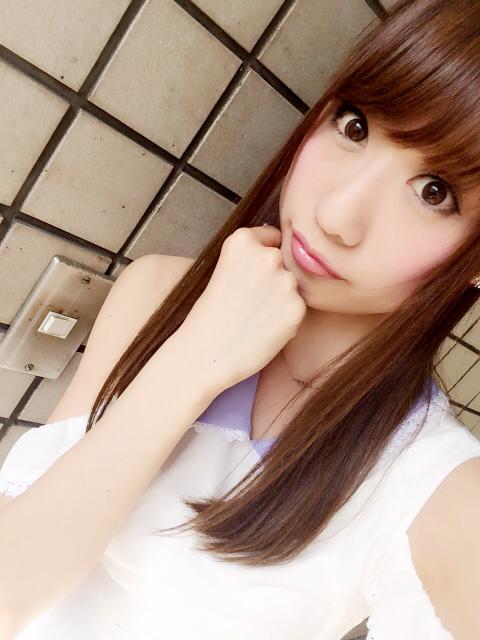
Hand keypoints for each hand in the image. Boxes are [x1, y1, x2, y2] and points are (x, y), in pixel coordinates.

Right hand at [180, 225, 306, 392]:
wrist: (206, 353)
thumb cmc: (210, 315)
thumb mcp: (223, 270)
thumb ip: (251, 258)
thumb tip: (280, 249)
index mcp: (242, 241)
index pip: (271, 237)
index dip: (260, 259)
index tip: (247, 277)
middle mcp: (267, 255)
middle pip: (283, 261)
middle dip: (273, 278)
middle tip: (249, 302)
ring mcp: (285, 281)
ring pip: (292, 285)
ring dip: (282, 298)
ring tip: (255, 317)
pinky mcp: (297, 307)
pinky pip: (297, 307)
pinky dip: (287, 318)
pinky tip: (265, 329)